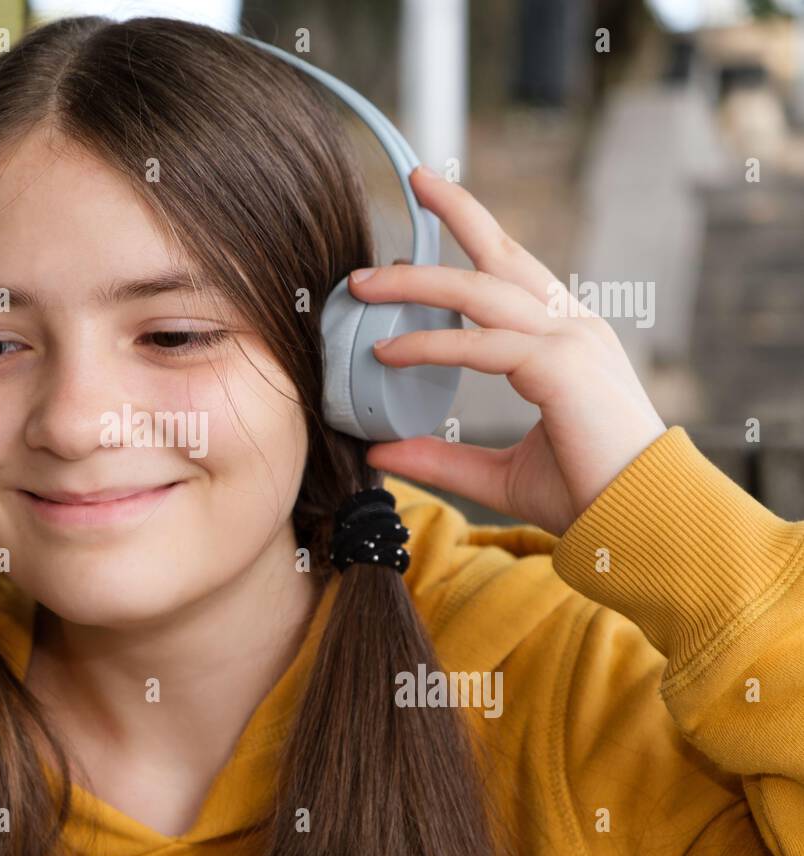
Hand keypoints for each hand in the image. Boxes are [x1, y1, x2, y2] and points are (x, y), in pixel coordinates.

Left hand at [353, 166, 666, 537]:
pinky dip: (431, 345)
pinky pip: (483, 345)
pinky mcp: (562, 368)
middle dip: (455, 211)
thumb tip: (378, 451)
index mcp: (564, 338)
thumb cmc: (585, 494)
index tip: (430, 207)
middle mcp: (571, 327)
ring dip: (418, 281)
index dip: (473, 234)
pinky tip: (388, 354)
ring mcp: (570, 341)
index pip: (512, 271)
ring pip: (482, 289)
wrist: (642, 524)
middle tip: (410, 181)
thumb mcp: (497, 473)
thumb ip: (440, 457)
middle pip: (502, 253)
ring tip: (363, 283)